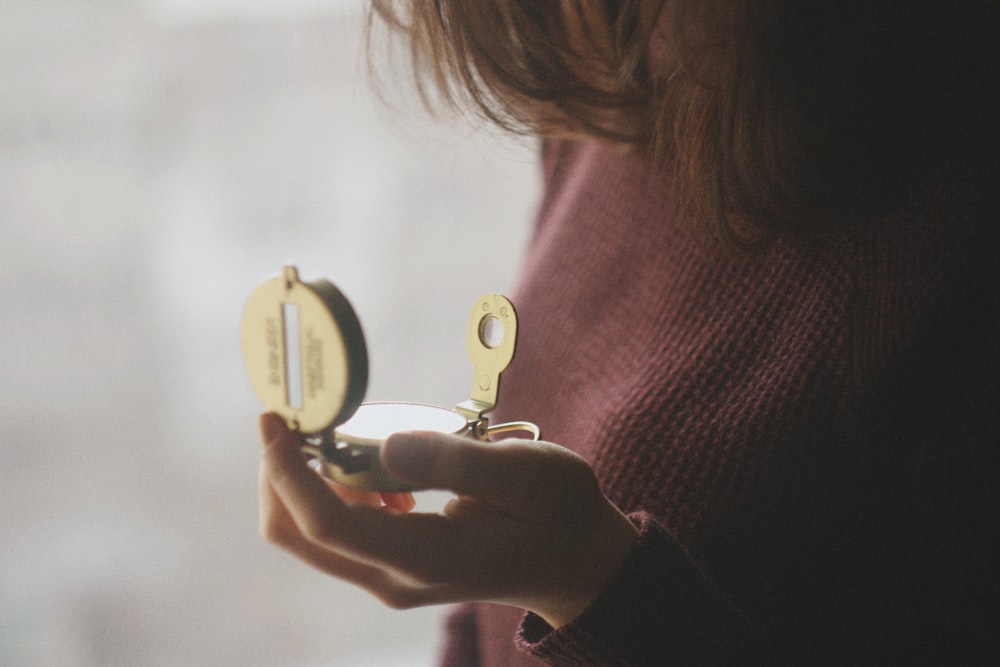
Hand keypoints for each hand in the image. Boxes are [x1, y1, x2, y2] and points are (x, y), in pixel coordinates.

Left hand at [258, 412, 637, 627]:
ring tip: (341, 432)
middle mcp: (394, 578)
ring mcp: (390, 578)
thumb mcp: (528, 474)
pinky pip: (336, 530)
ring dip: (306, 477)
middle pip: (297, 534)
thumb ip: (458, 462)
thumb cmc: (558, 510)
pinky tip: (378, 466)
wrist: (575, 561)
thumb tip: (387, 445)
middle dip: (281, 473)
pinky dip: (334, 488)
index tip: (273, 419)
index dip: (287, 470)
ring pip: (310, 534)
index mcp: (424, 557)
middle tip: (299, 417)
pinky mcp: (392, 567)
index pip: (325, 522)